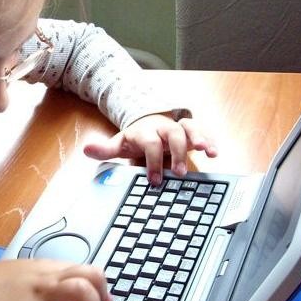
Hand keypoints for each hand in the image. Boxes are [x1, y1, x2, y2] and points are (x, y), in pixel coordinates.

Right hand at [0, 259, 110, 300]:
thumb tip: (44, 289)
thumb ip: (33, 279)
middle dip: (102, 290)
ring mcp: (42, 297)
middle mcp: (46, 278)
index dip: (96, 280)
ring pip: (84, 291)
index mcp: (42, 267)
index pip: (80, 265)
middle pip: (90, 273)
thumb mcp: (14, 274)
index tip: (101, 292)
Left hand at [83, 113, 216, 182]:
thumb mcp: (120, 143)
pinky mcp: (191, 131)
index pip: (150, 143)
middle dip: (178, 152)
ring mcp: (178, 128)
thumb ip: (105, 149)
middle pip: (173, 134)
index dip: (152, 161)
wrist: (147, 120)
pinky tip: (215, 152)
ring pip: (190, 128)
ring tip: (208, 153)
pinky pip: (203, 132)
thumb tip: (86, 149)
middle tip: (180, 173)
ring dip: (200, 139)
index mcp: (145, 132)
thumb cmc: (136, 138)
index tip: (155, 179)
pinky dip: (210, 140)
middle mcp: (163, 128)